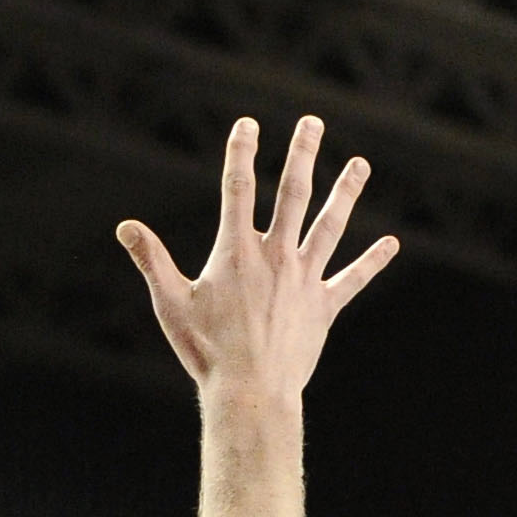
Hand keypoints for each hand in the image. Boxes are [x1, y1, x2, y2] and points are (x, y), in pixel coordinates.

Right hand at [118, 116, 395, 405]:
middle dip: (303, 154)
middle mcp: (276, 256)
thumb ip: (152, 260)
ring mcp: (304, 279)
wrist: (250, 392)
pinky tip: (391, 244)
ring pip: (330, 225)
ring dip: (345, 192)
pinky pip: (353, 279)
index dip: (241, 152)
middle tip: (312, 123)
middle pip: (293, 193)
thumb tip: (125, 227)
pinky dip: (372, 262)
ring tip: (359, 165)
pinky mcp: (323, 307)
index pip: (238, 188)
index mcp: (237, 252)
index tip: (248, 125)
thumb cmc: (206, 352)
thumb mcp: (171, 304)